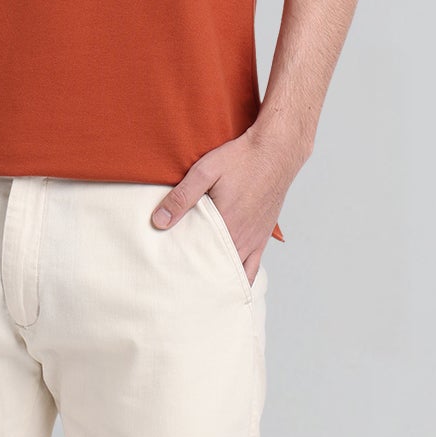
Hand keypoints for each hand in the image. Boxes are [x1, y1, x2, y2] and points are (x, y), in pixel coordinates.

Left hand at [148, 129, 294, 283]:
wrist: (277, 151)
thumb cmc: (242, 158)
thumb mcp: (205, 171)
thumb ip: (181, 197)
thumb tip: (158, 221)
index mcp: (227, 225)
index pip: (199, 259)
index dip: (184, 268)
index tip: (169, 273)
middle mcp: (243, 238)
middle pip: (217, 270)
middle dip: (199, 277)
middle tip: (180, 283)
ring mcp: (256, 240)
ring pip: (235, 272)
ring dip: (219, 279)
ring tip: (200, 286)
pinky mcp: (263, 236)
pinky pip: (253, 267)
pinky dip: (240, 277)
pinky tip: (228, 280)